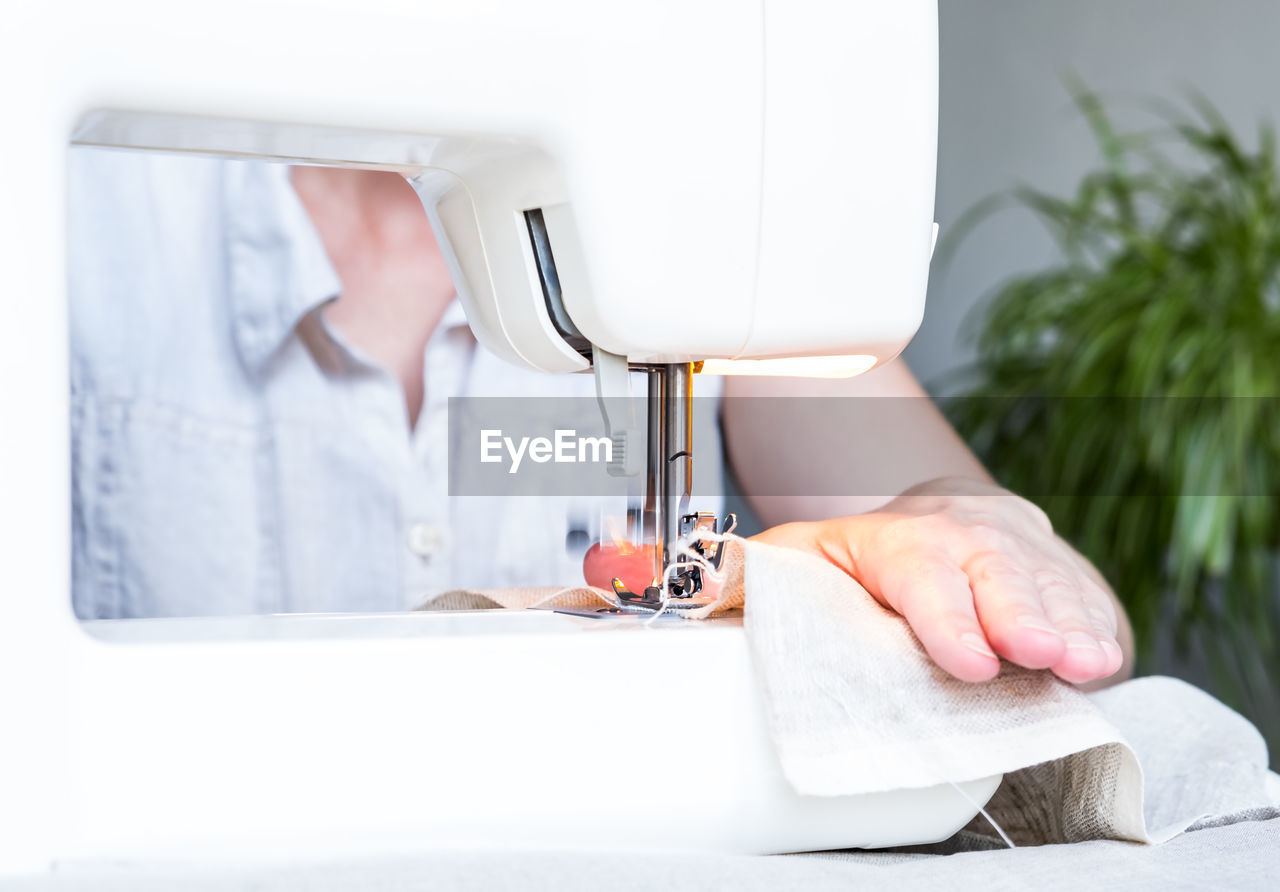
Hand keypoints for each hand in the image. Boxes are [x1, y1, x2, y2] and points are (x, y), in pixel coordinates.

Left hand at [753, 477, 1129, 684]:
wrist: (939, 517)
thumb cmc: (862, 556)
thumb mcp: (800, 556)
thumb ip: (755, 574)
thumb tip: (697, 588)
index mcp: (895, 538)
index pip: (919, 570)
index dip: (945, 616)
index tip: (969, 661)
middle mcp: (963, 535)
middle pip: (993, 570)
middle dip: (1019, 615)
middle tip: (1038, 654)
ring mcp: (1019, 547)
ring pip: (1047, 580)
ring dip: (1070, 624)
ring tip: (1086, 663)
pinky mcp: (1059, 568)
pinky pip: (1084, 592)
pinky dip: (1098, 624)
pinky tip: (1104, 655)